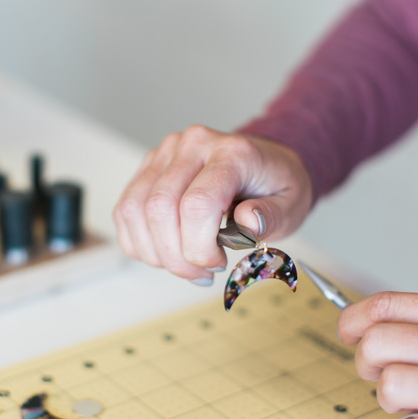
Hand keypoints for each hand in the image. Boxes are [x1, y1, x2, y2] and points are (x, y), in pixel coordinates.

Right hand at [113, 125, 312, 282]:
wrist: (263, 163)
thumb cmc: (274, 184)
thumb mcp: (292, 204)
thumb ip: (272, 216)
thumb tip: (249, 223)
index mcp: (231, 152)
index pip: (197, 203)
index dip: (199, 246)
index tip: (217, 264)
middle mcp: (193, 145)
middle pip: (159, 208)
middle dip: (175, 256)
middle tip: (200, 273)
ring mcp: (165, 154)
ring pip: (134, 210)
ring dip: (155, 252)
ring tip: (184, 265)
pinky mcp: (149, 168)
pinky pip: (125, 210)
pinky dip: (139, 242)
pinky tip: (165, 253)